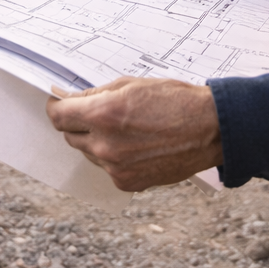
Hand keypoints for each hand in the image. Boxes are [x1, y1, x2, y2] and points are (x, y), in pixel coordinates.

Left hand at [46, 77, 222, 191]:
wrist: (210, 129)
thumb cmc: (174, 100)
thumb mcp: (130, 85)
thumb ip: (95, 95)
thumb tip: (69, 99)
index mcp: (103, 115)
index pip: (58, 116)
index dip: (58, 107)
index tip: (62, 104)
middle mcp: (105, 145)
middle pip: (70, 136)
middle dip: (80, 123)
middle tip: (100, 113)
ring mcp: (116, 168)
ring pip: (89, 152)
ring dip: (97, 141)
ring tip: (127, 129)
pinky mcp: (127, 183)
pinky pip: (107, 168)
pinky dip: (114, 158)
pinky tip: (136, 145)